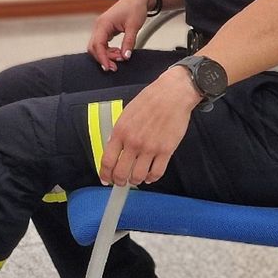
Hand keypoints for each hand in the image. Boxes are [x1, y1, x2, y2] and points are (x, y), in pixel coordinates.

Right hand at [86, 0, 155, 71]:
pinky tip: (118, 53)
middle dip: (103, 58)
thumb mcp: (133, 26)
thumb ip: (129, 42)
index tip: (109, 67)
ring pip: (97, 46)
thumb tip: (125, 56)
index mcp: (104, 23)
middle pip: (94, 47)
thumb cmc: (135, 7)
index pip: (97, 44)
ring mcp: (102, 27)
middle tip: (115, 66)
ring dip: (106, 55)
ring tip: (120, 58)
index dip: (102, 58)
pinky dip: (108, 50)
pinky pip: (102, 43)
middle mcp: (99, 25)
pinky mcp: (106, 30)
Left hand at [98, 68, 201, 185]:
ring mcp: (150, 148)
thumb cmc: (149, 101)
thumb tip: (113, 148)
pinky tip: (150, 176)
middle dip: (119, 182)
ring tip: (136, 178)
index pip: (107, 161)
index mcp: (120, 132)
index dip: (105, 174)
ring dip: (135, 180)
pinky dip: (152, 178)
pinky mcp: (166, 150)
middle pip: (121, 173)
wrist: (172, 95)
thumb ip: (119, 132)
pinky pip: (157, 173)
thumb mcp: (126, 114)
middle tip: (120, 182)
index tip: (105, 179)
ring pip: (138, 176)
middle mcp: (133, 142)